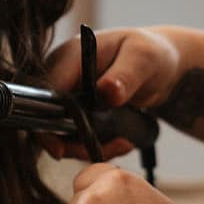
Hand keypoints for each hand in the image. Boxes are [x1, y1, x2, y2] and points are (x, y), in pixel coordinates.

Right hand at [41, 27, 184, 160]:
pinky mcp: (75, 113)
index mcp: (70, 55)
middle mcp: (60, 76)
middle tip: (114, 147)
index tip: (63, 149)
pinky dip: (96, 146)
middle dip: (74, 143)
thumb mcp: (144, 59)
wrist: (158, 66)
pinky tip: (122, 141)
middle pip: (47, 119)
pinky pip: (76, 139)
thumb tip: (106, 91)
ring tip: (124, 143)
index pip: (45, 92)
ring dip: (89, 147)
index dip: (48, 122)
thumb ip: (126, 75)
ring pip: (60, 135)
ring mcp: (66, 95)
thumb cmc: (151, 54)